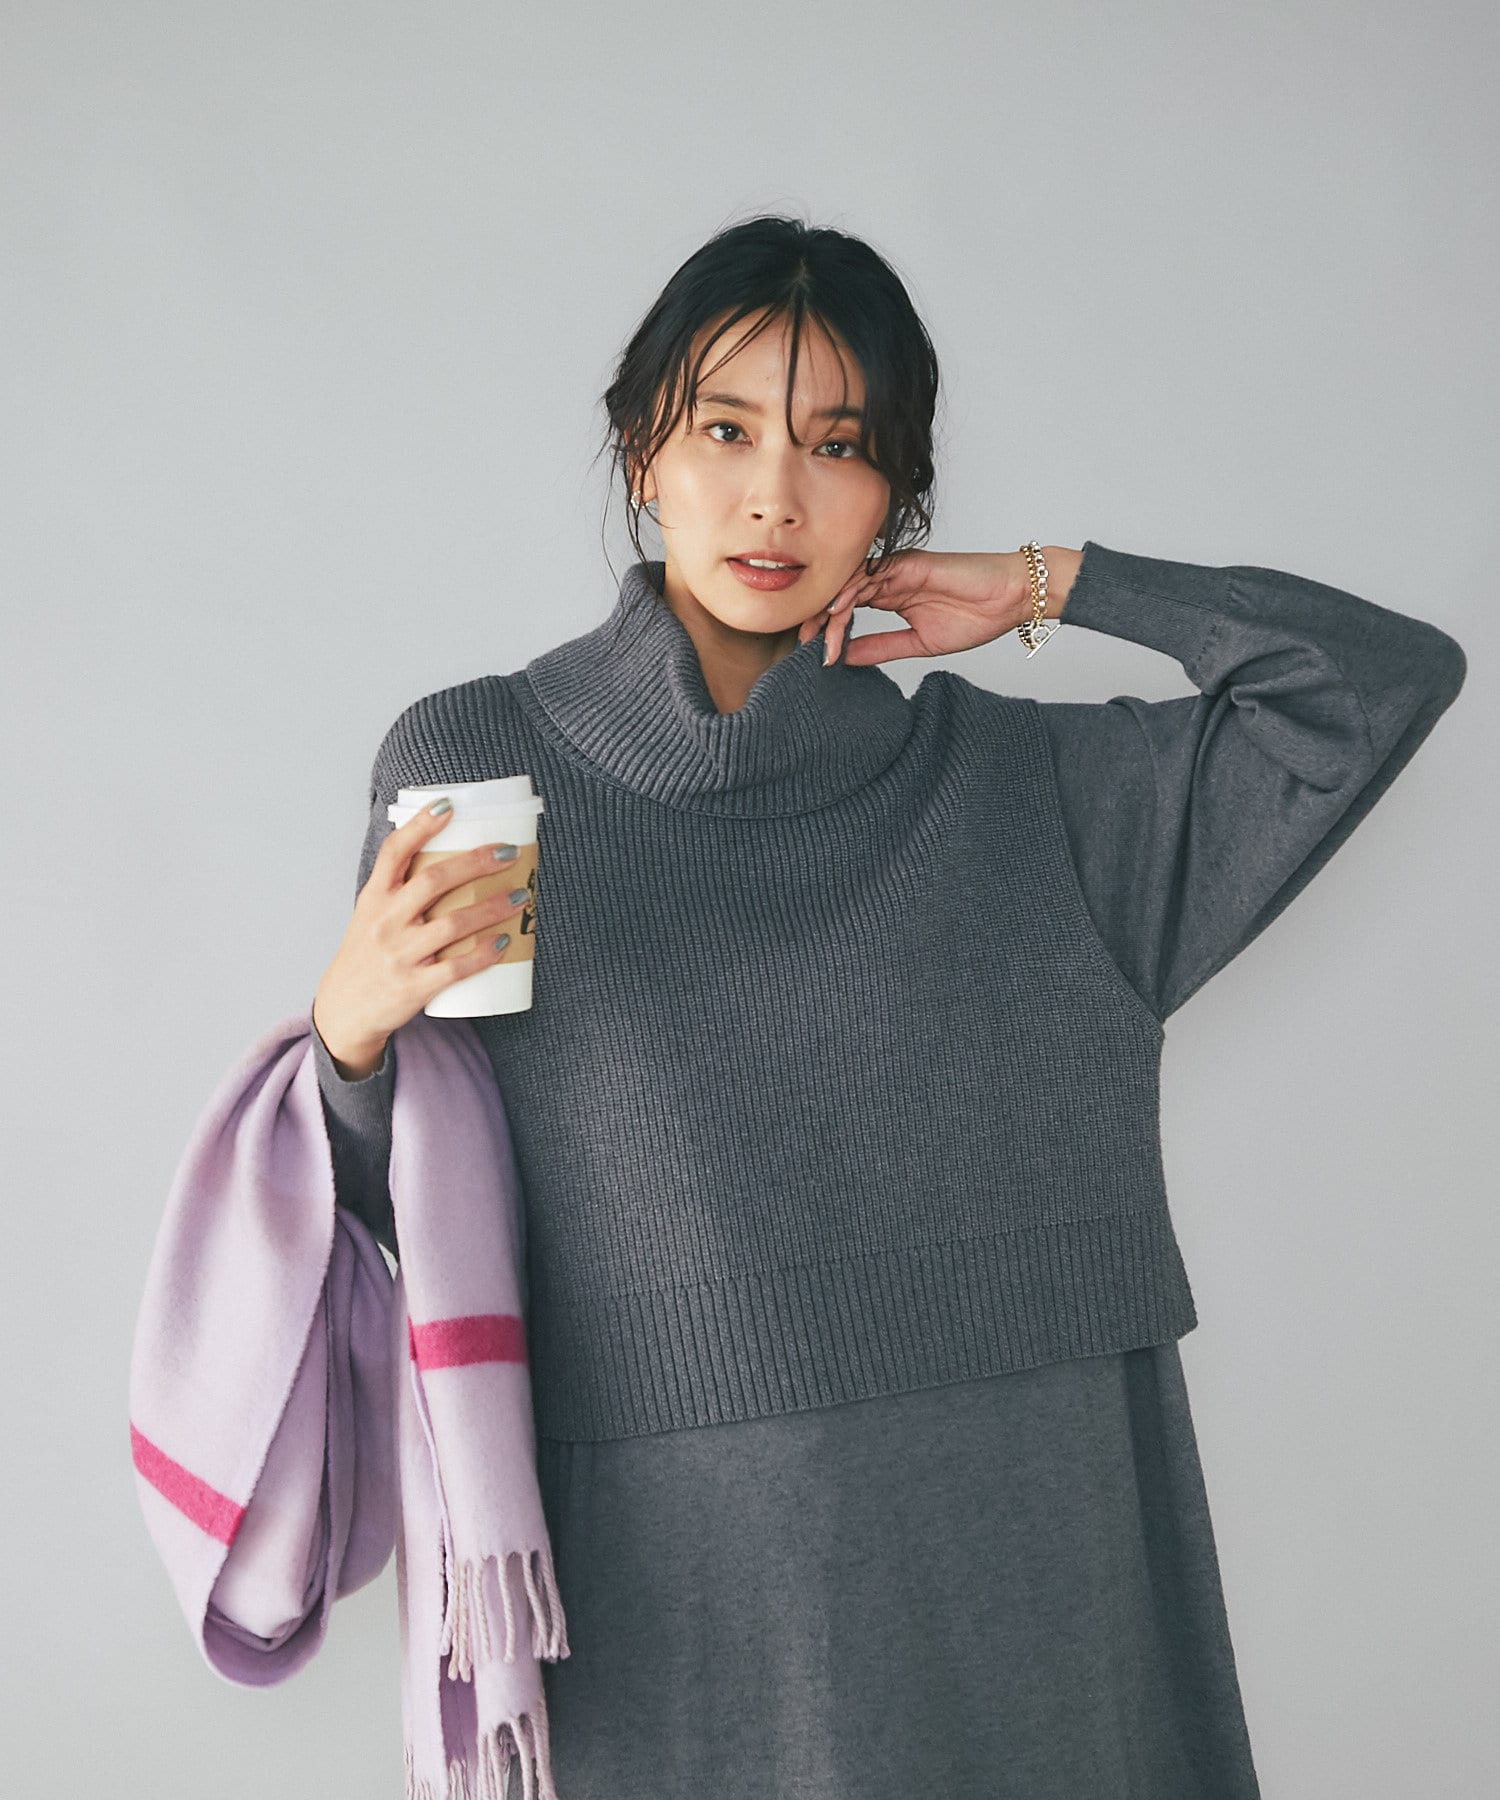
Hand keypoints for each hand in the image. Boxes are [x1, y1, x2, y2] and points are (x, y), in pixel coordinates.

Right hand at [312, 801, 532, 1063]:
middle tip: (508, 852)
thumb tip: (451, 854)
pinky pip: (456, 968)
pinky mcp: (414, 987)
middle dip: (475, 863)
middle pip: (432, 881)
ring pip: (452, 924)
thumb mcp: (371, 915)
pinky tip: (504, 942)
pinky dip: (483, 954)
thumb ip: (401, 889)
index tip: (448, 805)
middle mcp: (384, 922)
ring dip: (492, 908)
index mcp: (373, 898)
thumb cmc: (367, 955)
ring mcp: (399, 955)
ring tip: (522, 896)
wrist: (344, 1011)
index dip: (420, 825)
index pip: (393, 852)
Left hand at [797, 549, 1032, 666]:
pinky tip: (837, 610)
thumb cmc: (975, 617)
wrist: (1010, 599)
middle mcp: (888, 579)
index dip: (827, 629)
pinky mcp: (909, 563)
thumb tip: (845, 658)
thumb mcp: (918, 643)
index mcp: (889, 595)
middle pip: (840, 593)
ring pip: (850, 583)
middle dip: (818, 619)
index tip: (815, 656)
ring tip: (817, 637)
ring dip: (830, 610)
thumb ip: (882, 648)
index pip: (846, 608)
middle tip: (803, 646)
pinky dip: (851, 590)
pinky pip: (872, 573)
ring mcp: (897, 569)